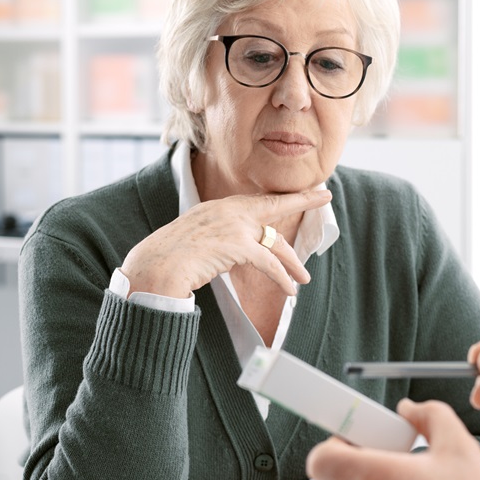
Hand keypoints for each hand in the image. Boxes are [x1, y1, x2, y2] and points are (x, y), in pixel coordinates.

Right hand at [121, 189, 330, 297]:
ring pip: (275, 241)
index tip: (301, 189)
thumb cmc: (168, 259)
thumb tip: (234, 251)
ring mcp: (233, 226)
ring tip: (304, 278)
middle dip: (302, 200)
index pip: (256, 202)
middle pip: (273, 206)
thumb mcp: (195, 239)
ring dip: (292, 263)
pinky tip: (290, 289)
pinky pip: (269, 262)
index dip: (280, 199)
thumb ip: (218, 238)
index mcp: (217, 208)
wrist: (154, 267)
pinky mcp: (236, 245)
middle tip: (325, 196)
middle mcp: (227, 210)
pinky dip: (282, 277)